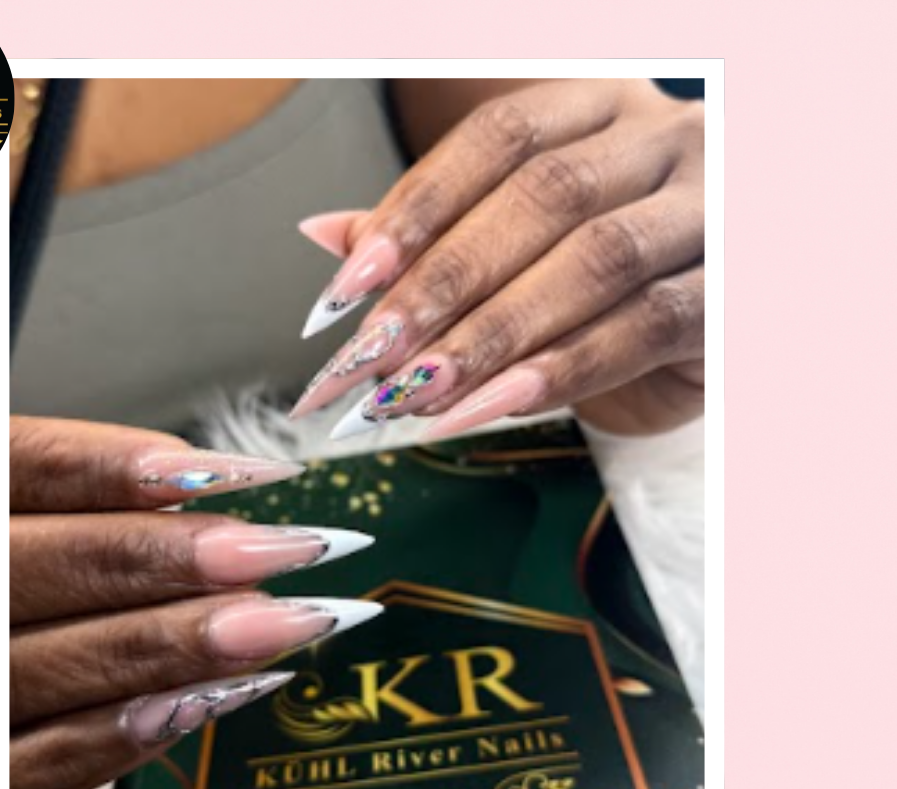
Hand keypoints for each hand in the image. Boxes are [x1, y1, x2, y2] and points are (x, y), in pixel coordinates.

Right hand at [9, 416, 377, 788]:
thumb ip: (55, 487)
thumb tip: (194, 479)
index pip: (29, 470)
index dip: (136, 468)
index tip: (247, 470)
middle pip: (62, 568)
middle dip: (187, 559)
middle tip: (298, 548)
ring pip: (70, 664)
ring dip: (191, 643)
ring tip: (291, 619)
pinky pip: (51, 762)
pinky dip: (140, 729)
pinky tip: (226, 694)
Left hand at [292, 79, 703, 437]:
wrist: (707, 341)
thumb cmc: (601, 287)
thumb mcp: (514, 253)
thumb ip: (433, 238)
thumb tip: (326, 234)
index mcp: (600, 112)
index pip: (499, 138)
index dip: (417, 209)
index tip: (345, 288)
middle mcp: (665, 142)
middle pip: (544, 196)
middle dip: (444, 283)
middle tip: (370, 357)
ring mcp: (710, 213)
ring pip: (595, 260)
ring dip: (493, 333)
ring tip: (414, 392)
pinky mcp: (733, 297)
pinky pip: (643, 328)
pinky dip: (558, 372)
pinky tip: (489, 407)